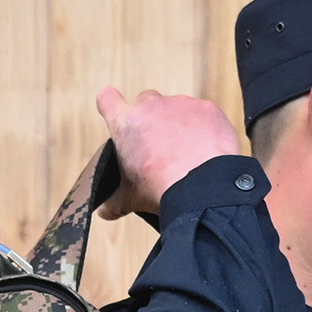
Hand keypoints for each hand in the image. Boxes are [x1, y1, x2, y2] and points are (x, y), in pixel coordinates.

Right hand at [94, 86, 245, 219]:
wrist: (200, 185)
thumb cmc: (160, 188)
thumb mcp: (131, 197)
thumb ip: (115, 201)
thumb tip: (105, 211)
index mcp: (126, 123)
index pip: (107, 99)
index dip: (111, 104)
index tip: (115, 112)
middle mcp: (151, 106)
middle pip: (146, 102)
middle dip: (151, 119)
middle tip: (158, 145)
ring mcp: (180, 104)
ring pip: (176, 108)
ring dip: (178, 124)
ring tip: (186, 152)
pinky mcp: (206, 108)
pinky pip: (202, 113)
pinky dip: (203, 127)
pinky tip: (205, 149)